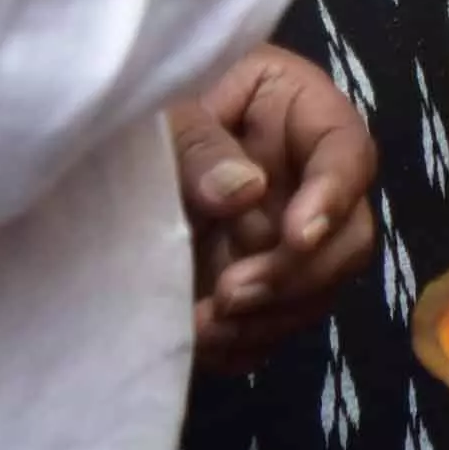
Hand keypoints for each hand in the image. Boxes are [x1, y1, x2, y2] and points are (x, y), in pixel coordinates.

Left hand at [169, 45, 377, 376]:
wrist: (99, 150)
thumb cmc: (140, 106)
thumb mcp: (164, 110)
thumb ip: (200, 145)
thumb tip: (244, 192)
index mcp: (299, 111)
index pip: (347, 151)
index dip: (333, 197)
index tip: (295, 236)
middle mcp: (308, 178)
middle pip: (348, 234)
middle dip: (298, 275)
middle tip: (231, 293)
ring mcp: (286, 234)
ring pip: (319, 289)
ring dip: (269, 318)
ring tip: (202, 327)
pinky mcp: (259, 279)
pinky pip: (275, 323)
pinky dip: (244, 342)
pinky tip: (199, 341)